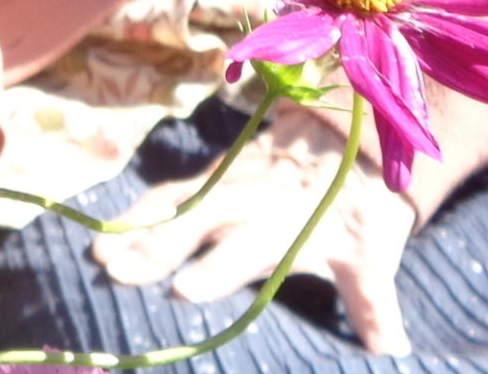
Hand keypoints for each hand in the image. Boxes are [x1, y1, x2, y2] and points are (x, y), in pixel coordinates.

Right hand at [88, 105, 416, 354]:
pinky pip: (169, 194)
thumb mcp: (373, 255)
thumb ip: (373, 302)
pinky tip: (104, 236)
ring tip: (98, 256)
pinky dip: (136, 213)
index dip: (216, 267)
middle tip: (116, 272)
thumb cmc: (362, 211)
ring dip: (135, 229)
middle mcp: (251, 200)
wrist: (352, 139)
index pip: (248, 245)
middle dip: (157, 246)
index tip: (182, 290)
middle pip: (198, 222)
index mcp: (290, 221)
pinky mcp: (211, 178)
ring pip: (176, 203)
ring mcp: (226, 185)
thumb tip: (389, 349)